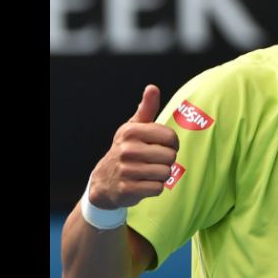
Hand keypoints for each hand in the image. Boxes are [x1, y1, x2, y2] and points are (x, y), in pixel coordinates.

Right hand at [87, 84, 179, 208]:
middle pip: (171, 156)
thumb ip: (146, 108)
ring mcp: (126, 170)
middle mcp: (127, 149)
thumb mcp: (134, 127)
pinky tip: (143, 183)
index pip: (171, 137)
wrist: (105, 181)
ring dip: (161, 175)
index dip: (172, 143)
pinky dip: (154, 188)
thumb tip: (152, 87)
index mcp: (131, 131)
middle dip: (166, 161)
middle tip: (153, 161)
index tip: (162, 146)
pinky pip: (158, 188)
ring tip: (148, 172)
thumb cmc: (127, 149)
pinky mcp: (128, 189)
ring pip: (166, 173)